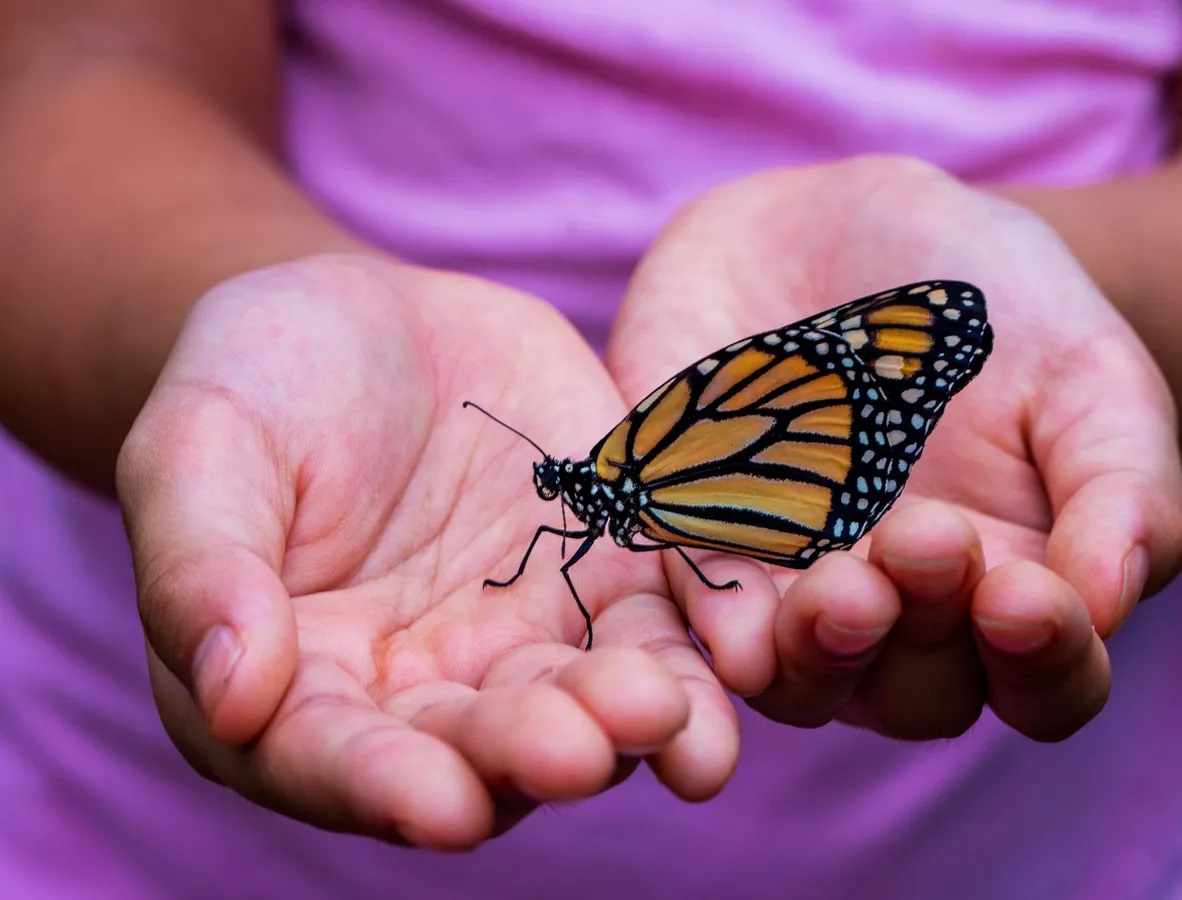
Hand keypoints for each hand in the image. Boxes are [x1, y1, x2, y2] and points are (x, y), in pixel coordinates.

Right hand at [117, 255, 736, 847]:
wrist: (369, 320)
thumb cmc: (255, 384)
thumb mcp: (199, 450)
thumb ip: (204, 569)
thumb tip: (230, 697)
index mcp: (301, 688)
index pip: (336, 760)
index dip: (383, 787)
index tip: (439, 806)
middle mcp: (423, 691)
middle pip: (479, 750)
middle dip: (531, 754)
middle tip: (580, 749)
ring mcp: (526, 639)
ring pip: (585, 704)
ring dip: (632, 725)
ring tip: (671, 717)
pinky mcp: (609, 577)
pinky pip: (662, 624)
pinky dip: (702, 649)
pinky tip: (742, 658)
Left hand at [607, 157, 1181, 740]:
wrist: (846, 225)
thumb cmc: (995, 307)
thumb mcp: (1088, 373)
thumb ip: (1120, 487)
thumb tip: (1107, 603)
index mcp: (1009, 590)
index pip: (1044, 683)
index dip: (1045, 662)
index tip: (1026, 595)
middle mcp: (897, 615)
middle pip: (915, 694)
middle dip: (921, 636)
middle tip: (923, 539)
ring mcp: (789, 587)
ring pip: (799, 678)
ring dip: (819, 653)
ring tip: (838, 589)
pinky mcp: (691, 540)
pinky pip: (691, 607)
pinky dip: (712, 620)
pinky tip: (733, 620)